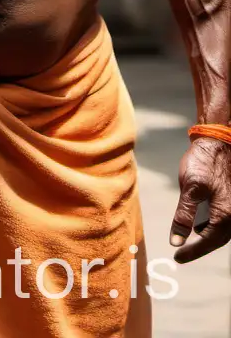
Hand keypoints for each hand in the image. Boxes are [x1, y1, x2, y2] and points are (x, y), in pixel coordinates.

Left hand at [171, 135, 230, 262]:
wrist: (217, 143)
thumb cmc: (203, 164)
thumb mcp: (189, 189)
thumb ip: (184, 216)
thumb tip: (177, 240)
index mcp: (225, 214)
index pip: (208, 241)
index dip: (192, 252)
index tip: (177, 258)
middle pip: (217, 240)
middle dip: (200, 248)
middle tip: (181, 255)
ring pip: (221, 231)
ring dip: (206, 238)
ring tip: (189, 243)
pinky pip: (223, 220)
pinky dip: (211, 226)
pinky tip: (199, 225)